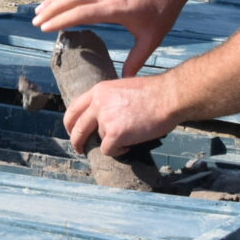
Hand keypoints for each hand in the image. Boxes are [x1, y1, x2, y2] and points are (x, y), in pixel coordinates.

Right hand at [33, 0, 188, 75]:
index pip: (81, 12)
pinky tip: (56, 0)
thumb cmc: (162, 12)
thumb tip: (124, 81)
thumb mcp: (152, 39)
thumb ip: (137, 59)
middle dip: (51, 9)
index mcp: (116, 8)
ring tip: (39, 10)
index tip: (44, 27)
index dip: (61, 19)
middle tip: (35, 22)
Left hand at [63, 72, 183, 155]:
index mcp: (99, 90)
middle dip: (76, 141)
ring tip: (128, 139)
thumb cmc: (154, 92)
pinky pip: (109, 150)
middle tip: (79, 149)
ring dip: (111, 142)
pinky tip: (129, 146)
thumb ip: (110, 99)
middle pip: (77, 127)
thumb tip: (104, 116)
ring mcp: (105, 120)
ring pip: (99, 139)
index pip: (74, 108)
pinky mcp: (115, 135)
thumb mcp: (123, 88)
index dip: (70, 122)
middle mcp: (98, 104)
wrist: (168, 96)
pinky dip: (118, 151)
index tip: (71, 131)